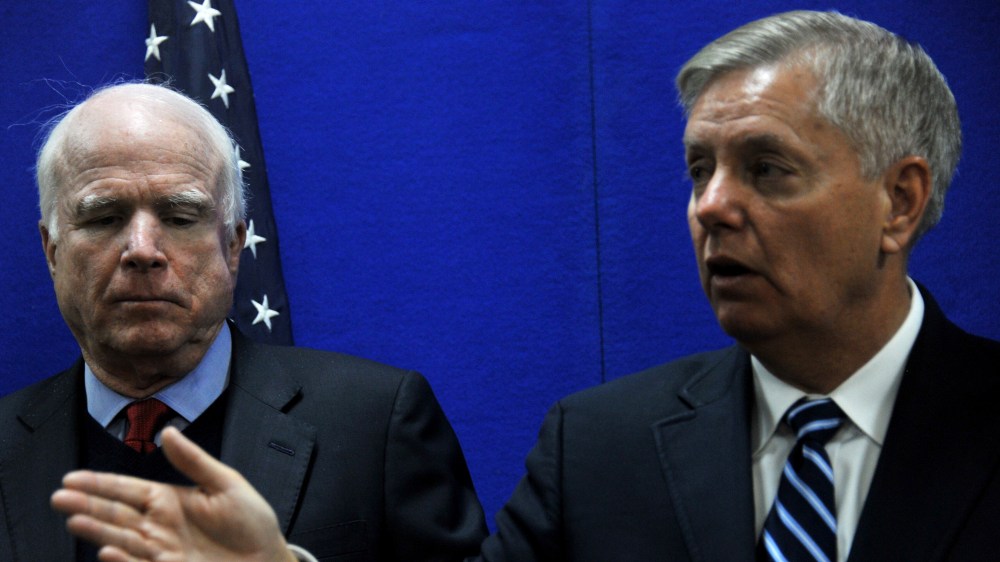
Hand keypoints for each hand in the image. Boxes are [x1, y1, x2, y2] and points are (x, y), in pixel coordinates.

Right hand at [50, 426, 295, 561]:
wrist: (269, 559)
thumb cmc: (251, 522)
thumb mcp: (227, 484)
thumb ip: (194, 461)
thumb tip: (166, 432)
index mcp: (169, 500)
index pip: (127, 489)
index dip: (100, 484)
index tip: (71, 478)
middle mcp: (158, 526)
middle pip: (116, 515)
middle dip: (87, 505)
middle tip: (59, 498)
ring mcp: (162, 552)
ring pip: (122, 540)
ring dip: (98, 532)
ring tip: (75, 520)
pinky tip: (107, 552)